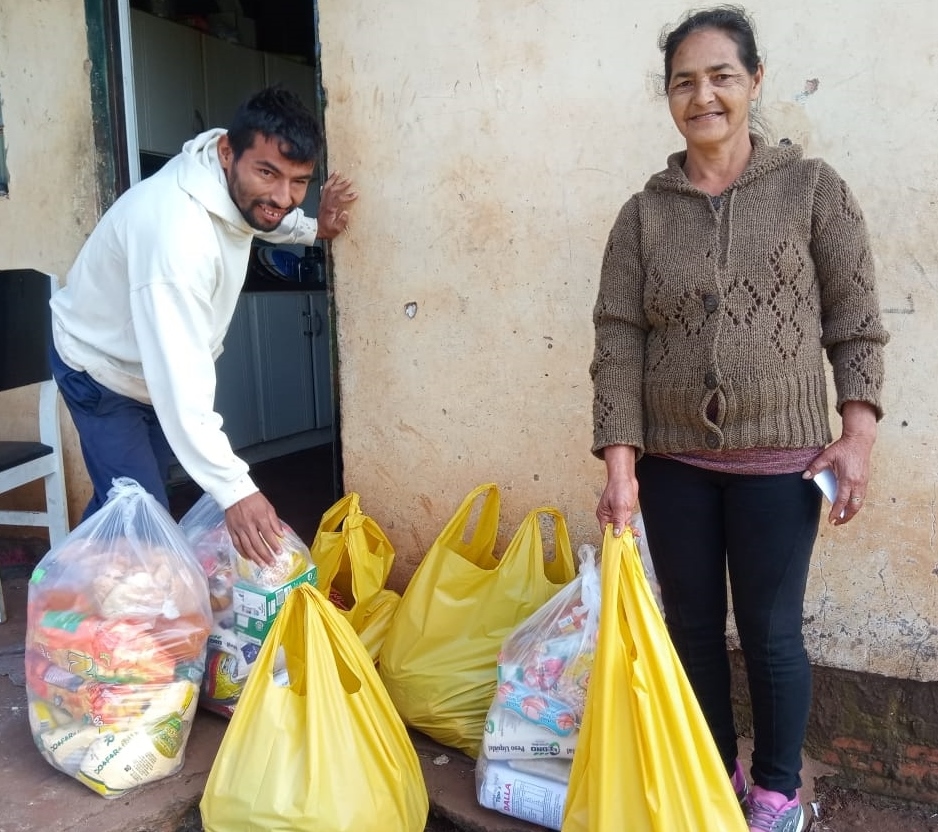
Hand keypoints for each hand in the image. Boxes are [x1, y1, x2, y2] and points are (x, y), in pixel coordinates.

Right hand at [225, 492, 283, 565]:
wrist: (235, 492)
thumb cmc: (254, 499)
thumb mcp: (268, 507)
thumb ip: (274, 521)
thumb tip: (281, 534)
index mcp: (259, 518)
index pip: (268, 535)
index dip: (274, 545)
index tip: (279, 552)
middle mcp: (248, 525)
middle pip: (257, 544)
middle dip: (265, 555)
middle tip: (272, 563)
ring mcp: (239, 529)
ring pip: (247, 547)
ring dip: (255, 557)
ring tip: (262, 565)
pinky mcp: (231, 530)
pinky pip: (237, 544)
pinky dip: (243, 553)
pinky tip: (249, 558)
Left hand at [316, 171, 357, 238]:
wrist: (317, 230)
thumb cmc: (328, 230)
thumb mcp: (336, 229)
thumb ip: (341, 221)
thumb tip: (346, 212)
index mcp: (330, 209)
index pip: (338, 199)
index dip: (347, 196)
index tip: (356, 194)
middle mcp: (326, 203)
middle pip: (333, 190)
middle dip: (341, 184)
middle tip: (349, 180)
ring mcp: (323, 201)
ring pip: (327, 187)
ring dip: (333, 179)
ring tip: (338, 172)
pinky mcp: (323, 200)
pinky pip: (324, 189)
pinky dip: (328, 182)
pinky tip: (332, 179)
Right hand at [596, 445, 638, 536]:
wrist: (626, 478)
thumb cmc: (618, 487)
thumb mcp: (619, 505)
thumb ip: (618, 520)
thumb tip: (616, 533)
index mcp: (603, 514)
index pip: (606, 531)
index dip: (612, 538)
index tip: (619, 544)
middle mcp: (609, 516)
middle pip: (614, 531)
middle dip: (621, 536)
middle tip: (629, 540)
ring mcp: (617, 515)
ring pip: (621, 528)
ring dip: (628, 532)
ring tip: (635, 535)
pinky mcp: (624, 513)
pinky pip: (626, 524)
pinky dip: (631, 528)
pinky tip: (636, 531)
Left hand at [803, 401, 877, 524]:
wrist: (860, 440)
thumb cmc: (843, 448)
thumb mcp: (826, 456)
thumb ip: (815, 467)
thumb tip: (805, 476)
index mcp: (847, 479)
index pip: (841, 500)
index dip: (836, 512)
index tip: (831, 520)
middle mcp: (857, 483)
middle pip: (854, 506)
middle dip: (846, 516)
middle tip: (837, 523)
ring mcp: (863, 482)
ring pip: (860, 502)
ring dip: (852, 511)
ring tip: (843, 516)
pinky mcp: (866, 480)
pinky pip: (862, 496)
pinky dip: (856, 503)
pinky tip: (849, 505)